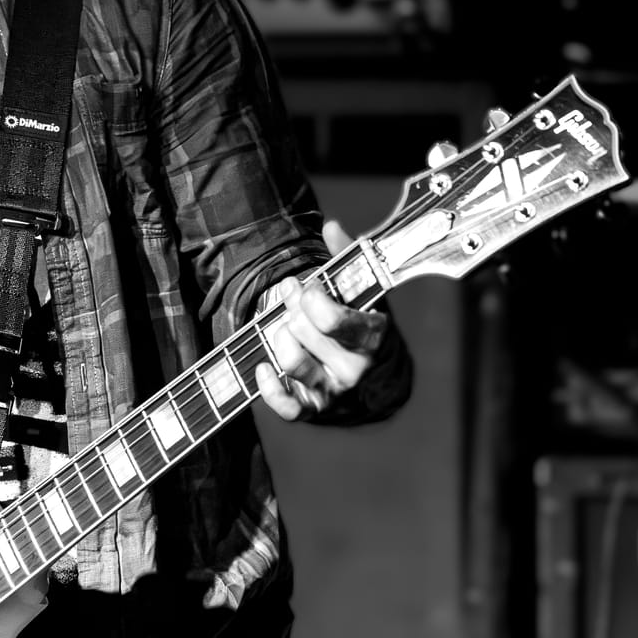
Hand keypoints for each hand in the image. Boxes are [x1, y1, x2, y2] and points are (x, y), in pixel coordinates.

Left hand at [254, 218, 389, 420]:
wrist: (375, 378)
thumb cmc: (361, 326)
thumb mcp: (361, 292)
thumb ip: (346, 259)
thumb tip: (331, 226)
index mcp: (371, 336)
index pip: (333, 319)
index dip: (311, 298)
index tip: (306, 287)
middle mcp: (355, 368)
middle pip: (305, 333)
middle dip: (291, 309)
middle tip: (291, 299)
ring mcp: (334, 391)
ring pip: (294, 364)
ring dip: (279, 339)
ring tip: (281, 327)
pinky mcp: (315, 410)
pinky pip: (287, 407)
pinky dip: (269, 388)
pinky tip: (263, 366)